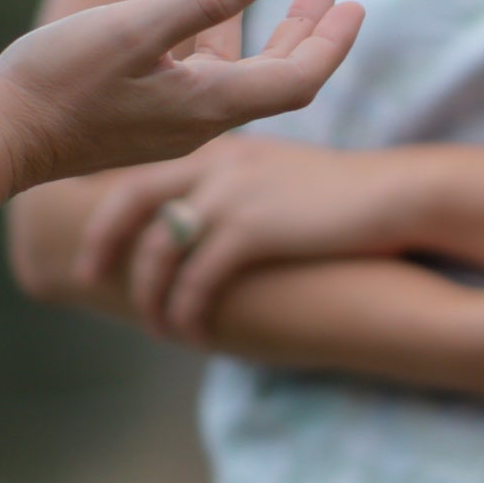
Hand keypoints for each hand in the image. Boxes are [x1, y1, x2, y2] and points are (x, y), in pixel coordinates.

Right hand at [0, 0, 364, 193]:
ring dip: (235, 10)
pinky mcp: (131, 109)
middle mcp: (197, 117)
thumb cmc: (60, 83)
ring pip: (221, 61)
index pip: (298, 78)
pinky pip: (172, 62)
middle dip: (303, 24)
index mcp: (211, 104)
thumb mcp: (135, 29)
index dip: (331, 41)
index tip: (353, 2)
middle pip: (272, 72)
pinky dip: (178, 21)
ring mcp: (164, 116)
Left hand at [81, 135, 415, 338]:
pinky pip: (197, 282)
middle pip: (132, 200)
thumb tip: (211, 224)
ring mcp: (232, 194)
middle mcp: (217, 163)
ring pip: (160, 250)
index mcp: (221, 148)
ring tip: (157, 325)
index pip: (144, 170)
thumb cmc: (348, 195)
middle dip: (101, 241)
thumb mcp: (282, 177)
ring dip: (150, 295)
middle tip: (86, 275)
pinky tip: (192, 335)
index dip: (111, 209)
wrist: (397, 196)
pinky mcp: (251, 230)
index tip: (94, 240)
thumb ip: (240, 190)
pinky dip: (187, 313)